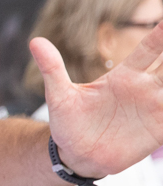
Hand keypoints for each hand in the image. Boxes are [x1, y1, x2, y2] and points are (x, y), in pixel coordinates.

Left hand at [34, 23, 162, 177]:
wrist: (76, 154)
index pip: (150, 48)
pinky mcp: (159, 127)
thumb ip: (52, 68)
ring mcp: (155, 107)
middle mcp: (146, 87)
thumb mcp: (60, 96)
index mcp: (124, 76)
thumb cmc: (68, 123)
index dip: (162, 32)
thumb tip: (34, 41)